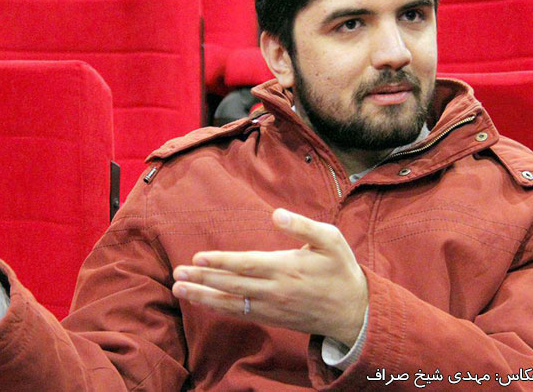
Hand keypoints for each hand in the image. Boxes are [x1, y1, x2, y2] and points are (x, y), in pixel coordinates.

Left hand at [172, 208, 367, 346]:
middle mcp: (276, 290)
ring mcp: (272, 307)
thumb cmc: (341, 270)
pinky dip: (218, 308)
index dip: (221, 261)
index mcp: (287, 268)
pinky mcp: (271, 317)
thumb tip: (277, 214)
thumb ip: (303, 226)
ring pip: (231, 302)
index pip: (247, 265)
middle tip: (177, 273)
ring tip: (179, 288)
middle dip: (203, 278)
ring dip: (203, 295)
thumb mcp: (331, 240)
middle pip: (232, 285)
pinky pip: (240, 313)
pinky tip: (200, 300)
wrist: (355, 312)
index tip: (198, 257)